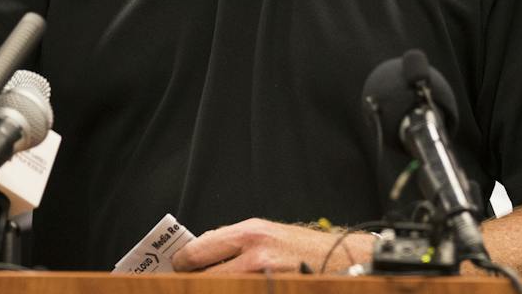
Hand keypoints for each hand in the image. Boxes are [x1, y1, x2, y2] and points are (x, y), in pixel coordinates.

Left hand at [172, 219, 374, 273]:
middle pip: (202, 277)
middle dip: (194, 282)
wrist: (344, 261)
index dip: (181, 264)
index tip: (177, 268)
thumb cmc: (304, 248)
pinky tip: (234, 289)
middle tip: (187, 283)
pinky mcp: (273, 291)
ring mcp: (263, 279)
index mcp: (250, 233)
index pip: (196, 251)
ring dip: (212, 287)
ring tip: (212, 285)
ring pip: (217, 288)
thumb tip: (198, 255)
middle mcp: (255, 256)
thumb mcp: (269, 234)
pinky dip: (232, 292)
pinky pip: (238, 293)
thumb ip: (234, 242)